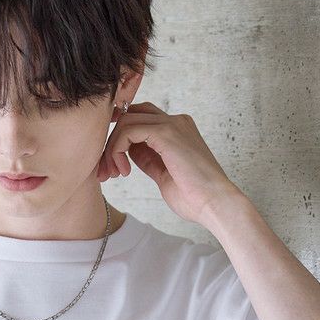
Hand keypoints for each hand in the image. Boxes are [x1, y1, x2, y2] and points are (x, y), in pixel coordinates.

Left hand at [95, 101, 244, 229]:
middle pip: (130, 115)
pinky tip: (123, 171)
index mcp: (177, 130)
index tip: (110, 165)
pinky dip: (118, 149)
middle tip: (105, 172)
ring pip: (126, 120)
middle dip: (110, 143)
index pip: (139, 120)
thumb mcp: (163, 174)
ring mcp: (173, 124)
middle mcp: (175, 122)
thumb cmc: (193, 197)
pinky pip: (129, 129)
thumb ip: (147, 158)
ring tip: (114, 174)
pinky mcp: (167, 132)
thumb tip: (128, 152)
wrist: (215, 204)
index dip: (119, 138)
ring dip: (111, 149)